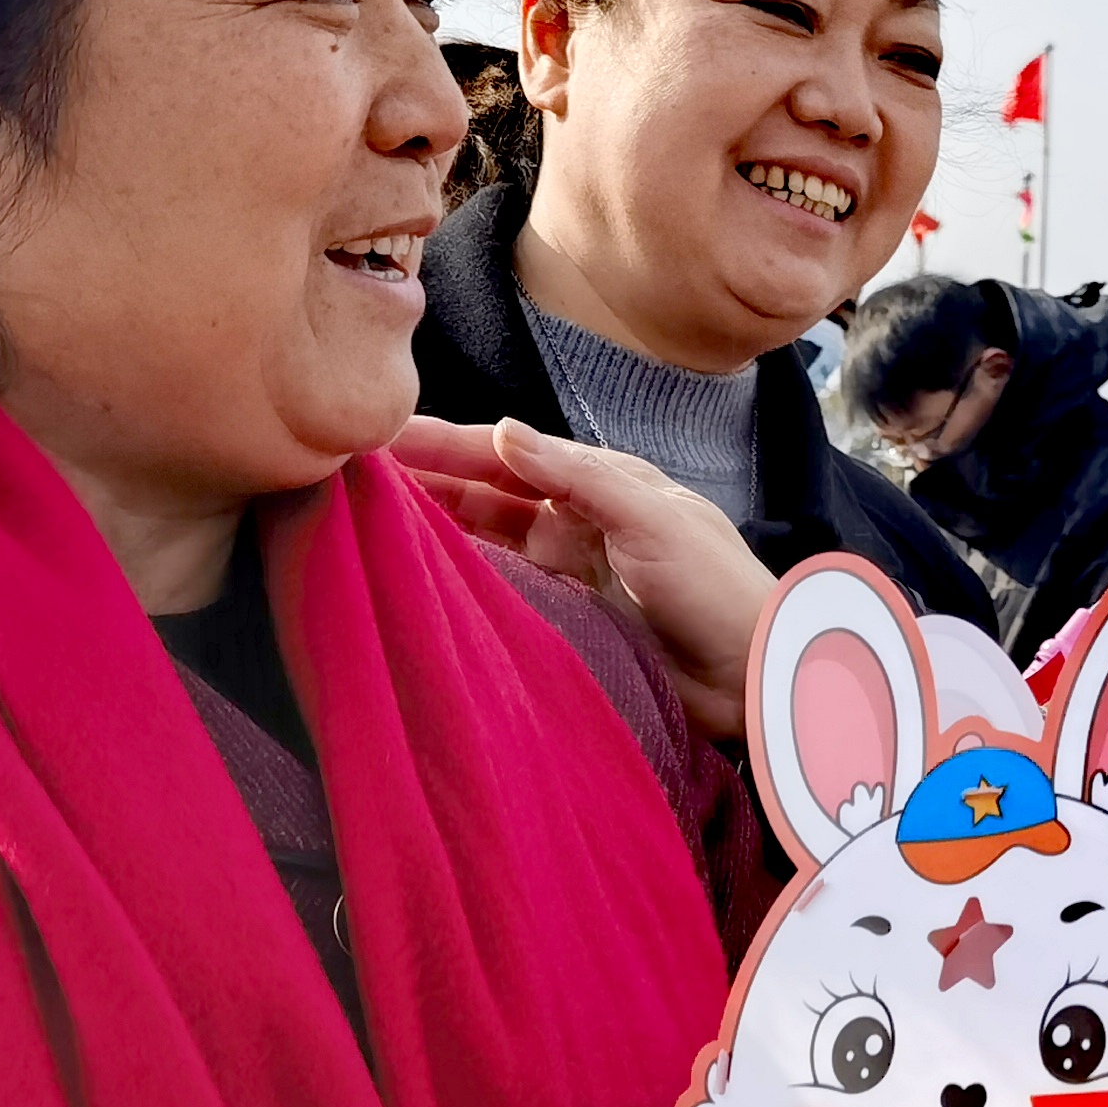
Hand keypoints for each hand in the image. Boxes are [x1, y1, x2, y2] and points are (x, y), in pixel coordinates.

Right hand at [385, 417, 773, 737]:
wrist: (753, 674)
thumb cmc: (716, 586)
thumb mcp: (651, 517)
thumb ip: (578, 476)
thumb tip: (504, 432)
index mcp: (600, 482)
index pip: (509, 454)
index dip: (449, 444)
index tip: (388, 436)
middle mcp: (575, 520)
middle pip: (485, 493)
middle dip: (425, 482)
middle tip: (353, 474)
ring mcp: (565, 572)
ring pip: (483, 541)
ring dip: (432, 529)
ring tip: (366, 519)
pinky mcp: (561, 620)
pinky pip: (498, 592)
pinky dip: (458, 581)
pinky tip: (414, 577)